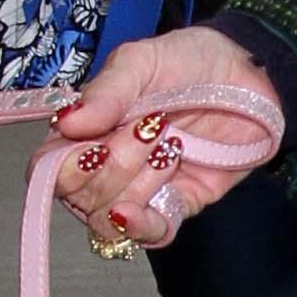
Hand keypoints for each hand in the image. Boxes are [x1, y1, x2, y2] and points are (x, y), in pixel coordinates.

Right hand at [50, 24, 279, 248]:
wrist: (246, 72)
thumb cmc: (187, 61)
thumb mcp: (141, 61)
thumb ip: (105, 93)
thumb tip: (66, 123)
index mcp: (86, 131)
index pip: (50, 168)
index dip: (63, 167)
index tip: (94, 145)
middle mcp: (106, 166)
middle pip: (79, 197)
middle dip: (113, 166)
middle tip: (151, 128)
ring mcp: (140, 189)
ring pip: (109, 218)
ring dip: (136, 184)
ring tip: (171, 144)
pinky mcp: (176, 205)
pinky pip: (149, 235)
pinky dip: (141, 226)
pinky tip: (143, 208)